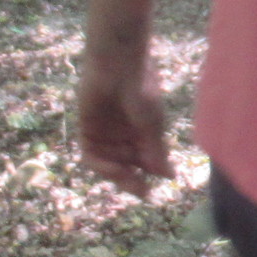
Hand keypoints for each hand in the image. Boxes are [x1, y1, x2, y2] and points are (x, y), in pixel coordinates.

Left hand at [78, 58, 173, 197]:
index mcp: (143, 133)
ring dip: (119, 175)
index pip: (144, 162)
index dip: (148, 176)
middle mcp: (124, 136)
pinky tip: (114, 169)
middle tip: (142, 191)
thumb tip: (168, 175)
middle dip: (133, 180)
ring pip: (110, 164)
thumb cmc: (141, 90)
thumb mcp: (151, 124)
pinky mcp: (88, 130)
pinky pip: (92, 156)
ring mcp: (106, 134)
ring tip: (129, 179)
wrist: (117, 65)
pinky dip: (102, 166)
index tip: (153, 189)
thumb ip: (155, 151)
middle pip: (126, 166)